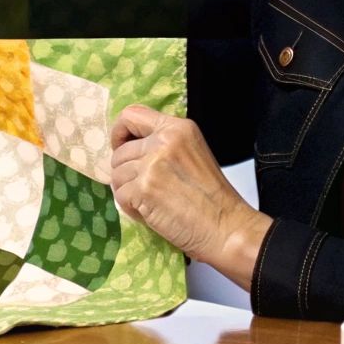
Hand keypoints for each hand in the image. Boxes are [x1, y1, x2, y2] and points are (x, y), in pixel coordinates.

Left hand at [109, 104, 272, 289]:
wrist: (226, 227)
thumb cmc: (212, 198)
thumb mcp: (192, 154)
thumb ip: (163, 145)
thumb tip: (128, 150)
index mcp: (177, 128)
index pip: (132, 115)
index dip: (119, 133)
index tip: (121, 148)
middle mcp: (163, 141)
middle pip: (120, 152)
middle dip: (126, 173)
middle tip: (146, 189)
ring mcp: (152, 164)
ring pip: (117, 175)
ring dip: (128, 192)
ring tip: (152, 202)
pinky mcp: (144, 189)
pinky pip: (120, 196)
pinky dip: (131, 208)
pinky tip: (151, 213)